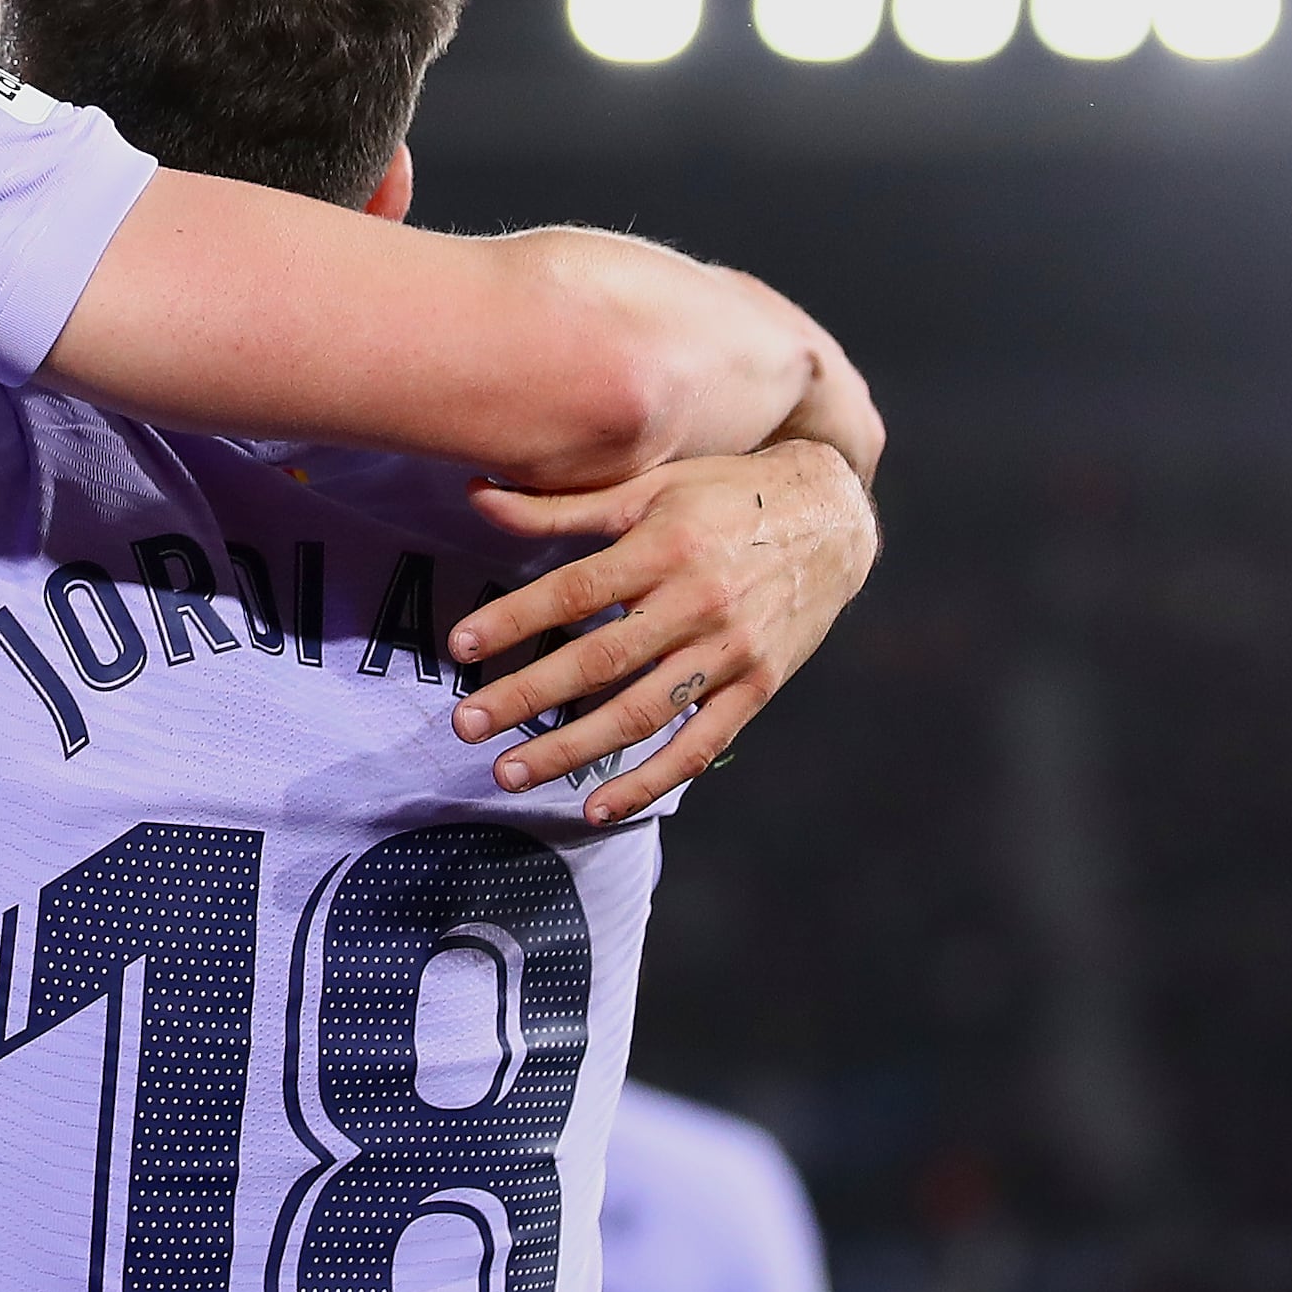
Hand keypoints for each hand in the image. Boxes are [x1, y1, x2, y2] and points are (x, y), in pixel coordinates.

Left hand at [445, 439, 880, 822]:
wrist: (833, 517)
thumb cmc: (727, 493)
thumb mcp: (650, 486)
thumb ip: (563, 504)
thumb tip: (476, 494)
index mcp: (664, 547)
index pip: (573, 592)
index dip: (513, 620)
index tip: (458, 647)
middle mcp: (697, 603)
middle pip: (597, 662)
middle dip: (525, 699)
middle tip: (464, 727)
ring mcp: (730, 651)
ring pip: (640, 714)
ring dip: (571, 750)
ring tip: (510, 773)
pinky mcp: (757, 687)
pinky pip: (698, 746)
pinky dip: (649, 782)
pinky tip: (598, 805)